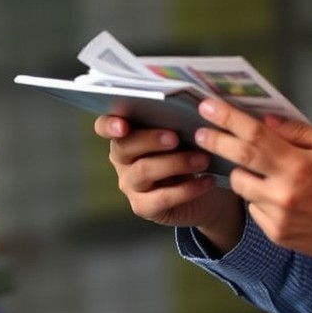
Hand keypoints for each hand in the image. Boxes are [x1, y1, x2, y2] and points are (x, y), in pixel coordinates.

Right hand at [94, 115, 243, 247]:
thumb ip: (176, 119)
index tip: (123, 125)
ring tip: (202, 159)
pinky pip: (162, 197)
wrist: (203, 191)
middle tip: (176, 137)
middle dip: (150, 139)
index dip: (109, 124)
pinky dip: (188, 189)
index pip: (104, 126)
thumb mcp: (183, 133)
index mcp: (125, 134)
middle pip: (125, 147)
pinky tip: (208, 180)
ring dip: (175, 163)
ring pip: (144, 170)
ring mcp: (130, 185)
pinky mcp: (143, 207)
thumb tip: (190, 105)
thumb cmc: (188, 151)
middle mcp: (122, 160)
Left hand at [194, 100, 311, 261]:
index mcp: (299, 165)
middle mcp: (283, 191)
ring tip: (265, 171)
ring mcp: (277, 215)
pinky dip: (260, 198)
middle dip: (215, 142)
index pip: (254, 136)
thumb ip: (298, 131)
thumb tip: (267, 120)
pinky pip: (254, 208)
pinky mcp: (275, 233)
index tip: (208, 107)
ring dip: (244, 173)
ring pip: (242, 186)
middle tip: (201, 132)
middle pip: (238, 160)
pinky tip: (282, 197)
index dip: (228, 119)